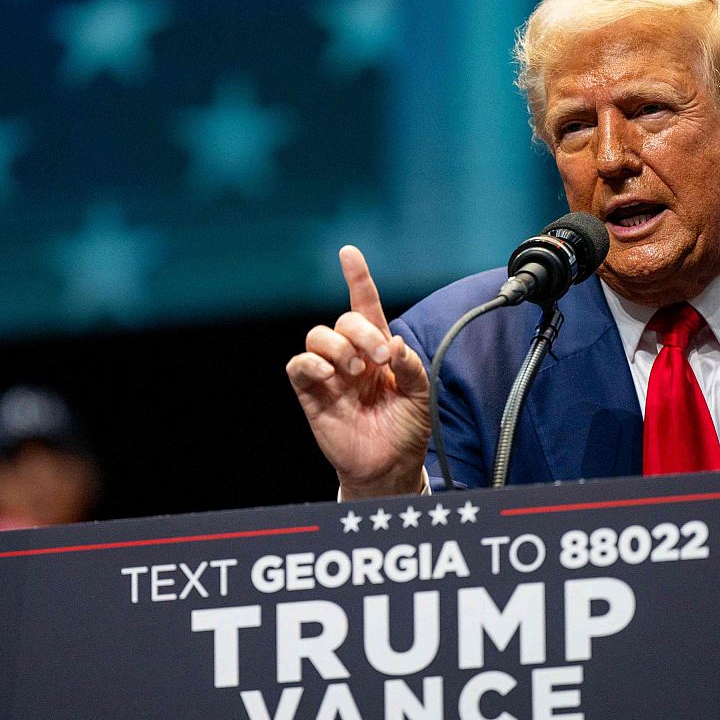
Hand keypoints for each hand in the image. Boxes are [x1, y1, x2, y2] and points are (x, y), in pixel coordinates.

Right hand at [287, 246, 430, 498]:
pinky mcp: (312, 394)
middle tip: (379, 359)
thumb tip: (393, 345)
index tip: (348, 253)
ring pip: (318, 336)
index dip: (357, 278)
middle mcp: (351, 356)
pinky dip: (311, 363)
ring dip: (339, 346)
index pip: (365, 306)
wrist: (390, 466)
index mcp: (378, 349)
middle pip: (345, 320)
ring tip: (356, 371)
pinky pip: (298, 366)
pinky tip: (331, 375)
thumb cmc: (406, 429)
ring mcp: (330, 374)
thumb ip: (411, 366)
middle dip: (362, 331)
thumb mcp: (421, 394)